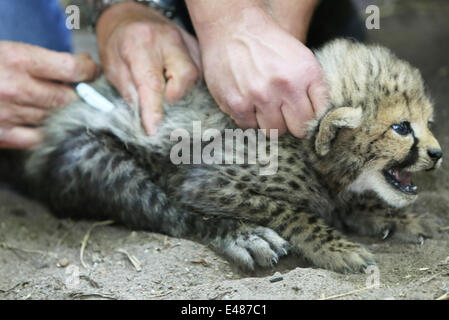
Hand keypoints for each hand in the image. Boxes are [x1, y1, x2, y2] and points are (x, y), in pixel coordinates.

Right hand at [0, 41, 97, 148]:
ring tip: (42, 102)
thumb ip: (40, 61)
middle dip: (74, 94)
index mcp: (18, 59)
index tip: (90, 70)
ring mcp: (10, 114)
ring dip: (56, 112)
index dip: (88, 69)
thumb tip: (79, 67)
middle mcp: (17, 88)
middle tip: (72, 90)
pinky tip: (32, 120)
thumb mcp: (6, 51)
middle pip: (68, 98)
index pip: (73, 68)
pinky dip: (39, 129)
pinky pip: (37, 136)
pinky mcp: (2, 135)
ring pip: (55, 118)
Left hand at [97, 2, 200, 134]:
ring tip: (168, 89)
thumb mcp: (112, 67)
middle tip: (161, 99)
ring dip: (184, 90)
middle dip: (175, 96)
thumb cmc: (118, 42)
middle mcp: (168, 39)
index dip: (154, 110)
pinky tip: (178, 83)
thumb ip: (130, 92)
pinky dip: (191, 83)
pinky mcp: (195, 44)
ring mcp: (185, 40)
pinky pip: (201, 70)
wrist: (129, 16)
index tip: (154, 130)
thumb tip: (145, 118)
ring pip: (197, 76)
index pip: (152, 83)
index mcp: (140, 43)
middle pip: (186, 76)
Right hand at [197, 8, 327, 136]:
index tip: (302, 116)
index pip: (318, 115)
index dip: (310, 118)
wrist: (232, 28)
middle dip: (291, 124)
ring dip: (269, 122)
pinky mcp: (237, 104)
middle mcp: (285, 86)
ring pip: (274, 132)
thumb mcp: (301, 57)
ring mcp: (260, 97)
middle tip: (283, 112)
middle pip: (298, 129)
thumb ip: (312, 88)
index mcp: (306, 74)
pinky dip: (248, 118)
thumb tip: (317, 120)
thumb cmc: (268, 44)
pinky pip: (249, 127)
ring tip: (263, 105)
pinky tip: (247, 101)